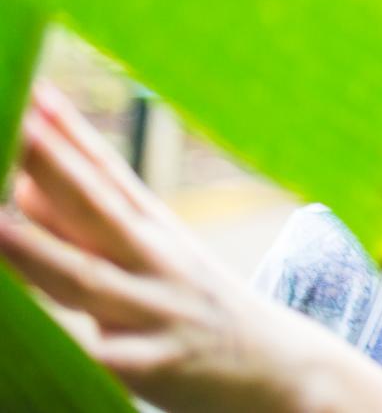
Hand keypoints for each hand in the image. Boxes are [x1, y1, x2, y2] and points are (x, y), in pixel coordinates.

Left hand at [0, 83, 381, 411]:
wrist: (281, 368)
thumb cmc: (196, 303)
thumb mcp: (150, 255)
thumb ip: (82, 223)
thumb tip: (17, 185)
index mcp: (153, 227)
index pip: (103, 169)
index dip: (65, 130)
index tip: (28, 86)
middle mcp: (155, 259)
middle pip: (95, 208)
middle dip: (51, 166)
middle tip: (13, 122)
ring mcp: (156, 310)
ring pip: (88, 279)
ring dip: (38, 251)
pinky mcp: (154, 366)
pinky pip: (105, 356)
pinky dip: (78, 342)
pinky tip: (35, 334)